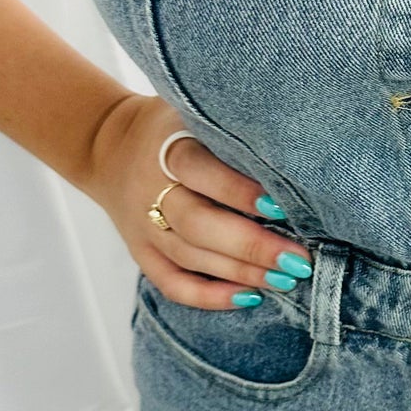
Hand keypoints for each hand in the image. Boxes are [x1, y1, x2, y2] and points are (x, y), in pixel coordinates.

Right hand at [82, 93, 311, 309]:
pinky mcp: (142, 252)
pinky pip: (172, 283)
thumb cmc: (176, 129)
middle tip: (298, 260)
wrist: (111, 147)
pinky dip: (209, 297)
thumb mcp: (196, 113)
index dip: (238, 191)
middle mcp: (151, 190)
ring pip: (190, 257)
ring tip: (286, 278)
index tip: (281, 206)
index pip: (200, 170)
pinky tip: (249, 298)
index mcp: (167, 148)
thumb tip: (299, 156)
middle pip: (198, 224)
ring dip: (241, 273)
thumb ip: (234, 132)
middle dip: (252, 246)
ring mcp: (144, 226)